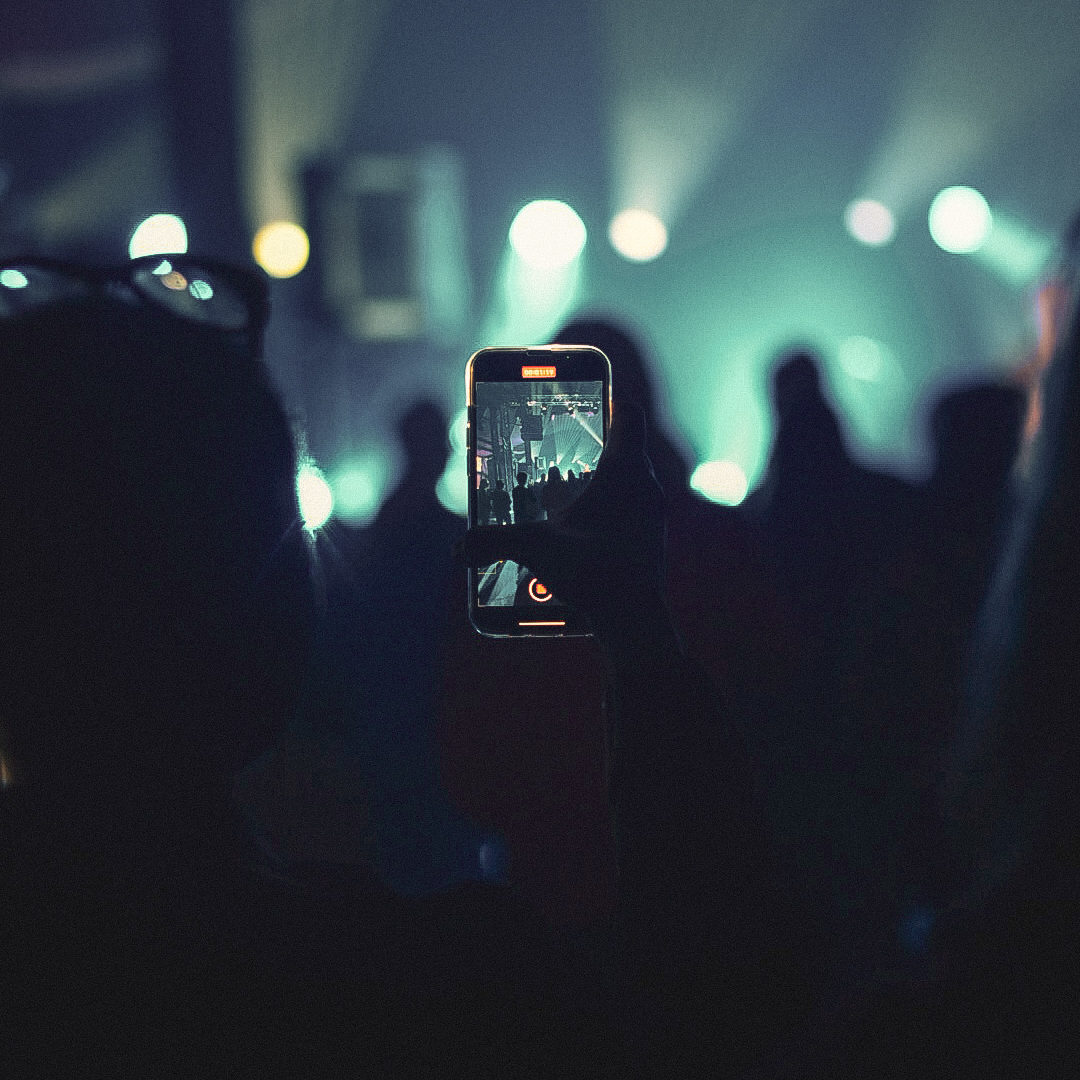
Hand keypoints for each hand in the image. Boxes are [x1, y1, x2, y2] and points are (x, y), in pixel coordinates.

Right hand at [458, 401, 665, 640]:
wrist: (638, 625)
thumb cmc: (598, 578)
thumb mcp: (537, 552)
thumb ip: (493, 542)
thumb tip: (459, 546)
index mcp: (626, 472)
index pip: (627, 412)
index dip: (607, 394)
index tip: (587, 390)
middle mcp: (645, 487)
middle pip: (623, 444)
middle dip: (591, 439)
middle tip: (561, 438)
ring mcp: (651, 515)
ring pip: (627, 478)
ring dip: (598, 475)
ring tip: (565, 482)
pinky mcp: (648, 540)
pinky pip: (629, 507)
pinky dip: (605, 505)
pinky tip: (577, 524)